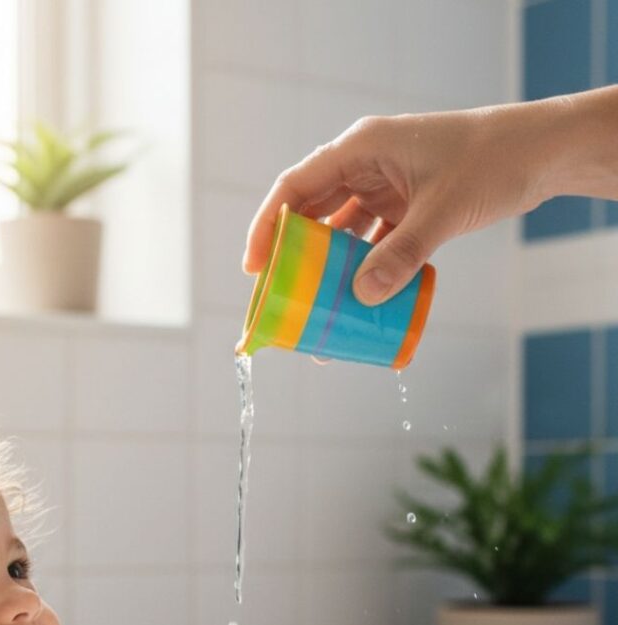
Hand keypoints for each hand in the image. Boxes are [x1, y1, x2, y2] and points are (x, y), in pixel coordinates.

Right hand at [243, 102, 553, 304]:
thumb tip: (363, 298)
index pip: (296, 186)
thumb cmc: (493, 161)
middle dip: (294, 253)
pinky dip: (361, 267)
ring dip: (328, 265)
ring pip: (339, 230)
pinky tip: (356, 296)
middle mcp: (365, 165)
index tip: (255, 267)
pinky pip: (369, 240)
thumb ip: (403, 255)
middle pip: (311, 211)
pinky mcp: (403, 206)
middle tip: (280, 294)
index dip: (268, 226)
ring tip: (314, 303)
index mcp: (362, 148)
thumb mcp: (444, 210)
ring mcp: (384, 186)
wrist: (543, 153)